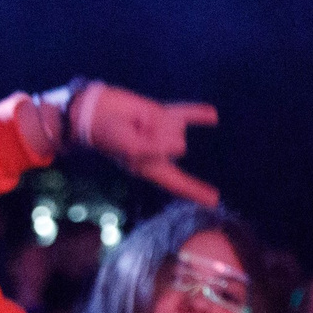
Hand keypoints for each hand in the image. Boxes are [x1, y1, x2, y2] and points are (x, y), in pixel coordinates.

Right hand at [77, 82, 220, 205]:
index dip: (195, 191)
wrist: (98, 112)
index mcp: (153, 168)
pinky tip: (212, 116)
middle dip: (158, 137)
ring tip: (139, 121)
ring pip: (177, 127)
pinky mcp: (163, 114)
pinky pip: (185, 112)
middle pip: (178, 145)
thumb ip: (157, 149)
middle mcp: (162, 152)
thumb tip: (182, 144)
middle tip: (138, 132)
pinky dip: (198, 113)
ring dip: (158, 122)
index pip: (178, 183)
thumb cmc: (110, 137)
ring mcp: (164, 132)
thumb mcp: (132, 150)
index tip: (214, 200)